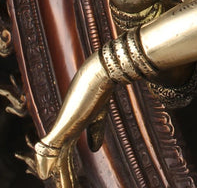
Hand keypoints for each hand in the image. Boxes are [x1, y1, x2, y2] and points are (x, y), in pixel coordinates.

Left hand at [34, 53, 113, 186]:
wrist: (100, 73)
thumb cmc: (101, 89)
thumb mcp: (99, 115)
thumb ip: (95, 131)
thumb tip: (93, 150)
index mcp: (72, 128)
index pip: (64, 153)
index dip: (64, 168)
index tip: (64, 181)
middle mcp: (65, 129)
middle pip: (60, 159)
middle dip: (63, 176)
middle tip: (63, 187)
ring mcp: (63, 127)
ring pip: (55, 157)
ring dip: (60, 175)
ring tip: (54, 183)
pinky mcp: (63, 124)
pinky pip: (49, 149)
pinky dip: (46, 162)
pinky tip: (44, 175)